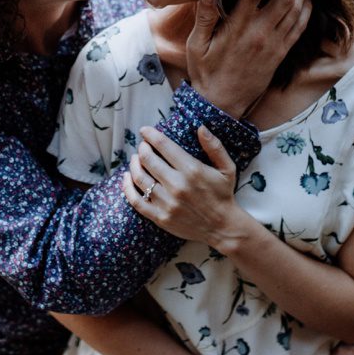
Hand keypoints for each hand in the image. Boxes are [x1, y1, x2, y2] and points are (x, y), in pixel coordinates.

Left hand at [122, 125, 251, 249]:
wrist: (222, 227)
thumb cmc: (223, 194)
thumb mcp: (227, 168)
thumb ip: (214, 146)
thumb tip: (200, 127)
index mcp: (192, 170)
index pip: (164, 145)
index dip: (150, 135)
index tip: (145, 130)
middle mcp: (177, 185)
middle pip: (148, 159)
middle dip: (142, 148)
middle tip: (143, 145)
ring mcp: (167, 202)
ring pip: (139, 178)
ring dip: (134, 164)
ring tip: (135, 159)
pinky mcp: (160, 217)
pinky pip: (136, 201)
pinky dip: (127, 187)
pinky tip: (126, 178)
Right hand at [187, 0, 310, 117]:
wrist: (220, 104)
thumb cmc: (205, 71)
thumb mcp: (195, 44)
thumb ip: (204, 16)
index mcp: (238, 26)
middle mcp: (260, 33)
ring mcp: (273, 44)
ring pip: (296, 10)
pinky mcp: (280, 54)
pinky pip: (299, 28)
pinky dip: (306, 10)